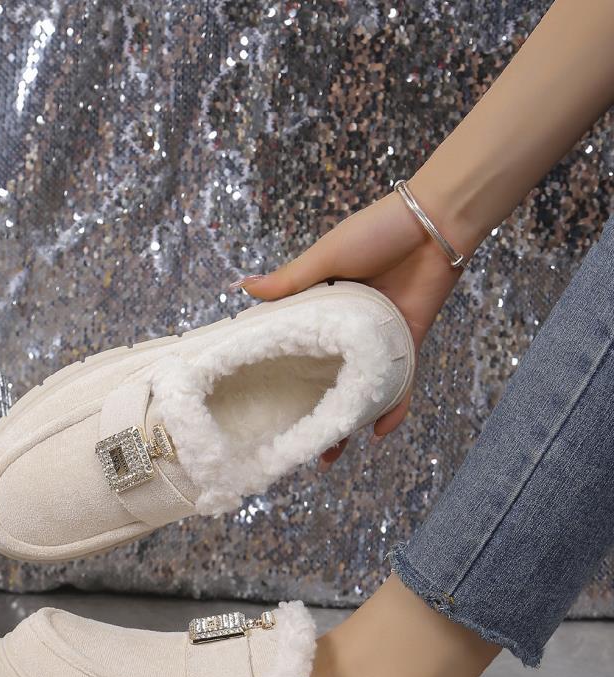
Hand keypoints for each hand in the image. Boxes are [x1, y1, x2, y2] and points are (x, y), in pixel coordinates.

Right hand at [237, 190, 461, 466]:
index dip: (285, 376)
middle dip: (314, 411)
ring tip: (330, 453)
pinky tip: (379, 431)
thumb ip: (290, 280)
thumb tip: (243, 289)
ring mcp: (380, 340)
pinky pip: (400, 383)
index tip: (267, 403)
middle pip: (329, 379)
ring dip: (348, 421)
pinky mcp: (409, 344)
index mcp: (326, 307)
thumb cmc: (378, 231)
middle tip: (296, 443)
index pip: (300, 349)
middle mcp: (350, 330)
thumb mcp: (326, 256)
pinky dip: (393, 408)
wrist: (434, 223)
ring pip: (361, 389)